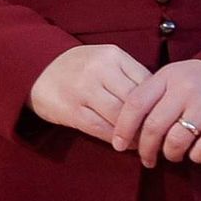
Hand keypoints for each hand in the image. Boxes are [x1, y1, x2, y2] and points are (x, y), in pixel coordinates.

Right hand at [28, 43, 153, 146]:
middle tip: (158, 135)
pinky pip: (101, 129)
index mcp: (112, 55)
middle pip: (135, 101)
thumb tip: (158, 102)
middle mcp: (99, 70)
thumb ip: (128, 75)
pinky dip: (116, 139)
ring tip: (142, 142)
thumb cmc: (78, 68)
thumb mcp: (104, 60)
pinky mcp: (71, 111)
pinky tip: (124, 145)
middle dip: (148, 121)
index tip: (164, 117)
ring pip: (120, 117)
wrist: (36, 69)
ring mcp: (84, 90)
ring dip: (134, 134)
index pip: (146, 81)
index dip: (158, 102)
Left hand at [109, 59, 200, 166]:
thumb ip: (150, 95)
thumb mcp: (172, 77)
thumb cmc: (197, 82)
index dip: (123, 128)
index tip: (118, 145)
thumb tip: (124, 129)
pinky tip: (195, 151)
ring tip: (171, 154)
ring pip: (175, 143)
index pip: (135, 103)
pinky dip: (195, 157)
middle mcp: (186, 89)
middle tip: (146, 159)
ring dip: (169, 155)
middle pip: (153, 127)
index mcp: (168, 76)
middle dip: (145, 149)